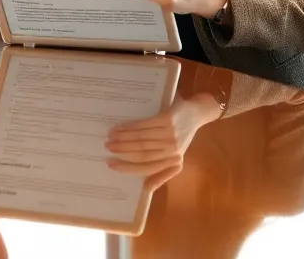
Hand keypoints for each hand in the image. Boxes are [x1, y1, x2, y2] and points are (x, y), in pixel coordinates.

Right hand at [105, 94, 223, 175]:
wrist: (197, 113)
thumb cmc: (184, 137)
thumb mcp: (176, 158)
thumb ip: (163, 173)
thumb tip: (147, 189)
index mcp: (172, 161)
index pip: (146, 167)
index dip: (127, 167)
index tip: (111, 164)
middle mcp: (172, 149)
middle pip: (141, 152)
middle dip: (121, 150)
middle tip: (107, 147)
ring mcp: (170, 134)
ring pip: (140, 138)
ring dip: (122, 138)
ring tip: (110, 137)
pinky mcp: (167, 120)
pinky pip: (144, 125)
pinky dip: (129, 127)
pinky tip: (119, 127)